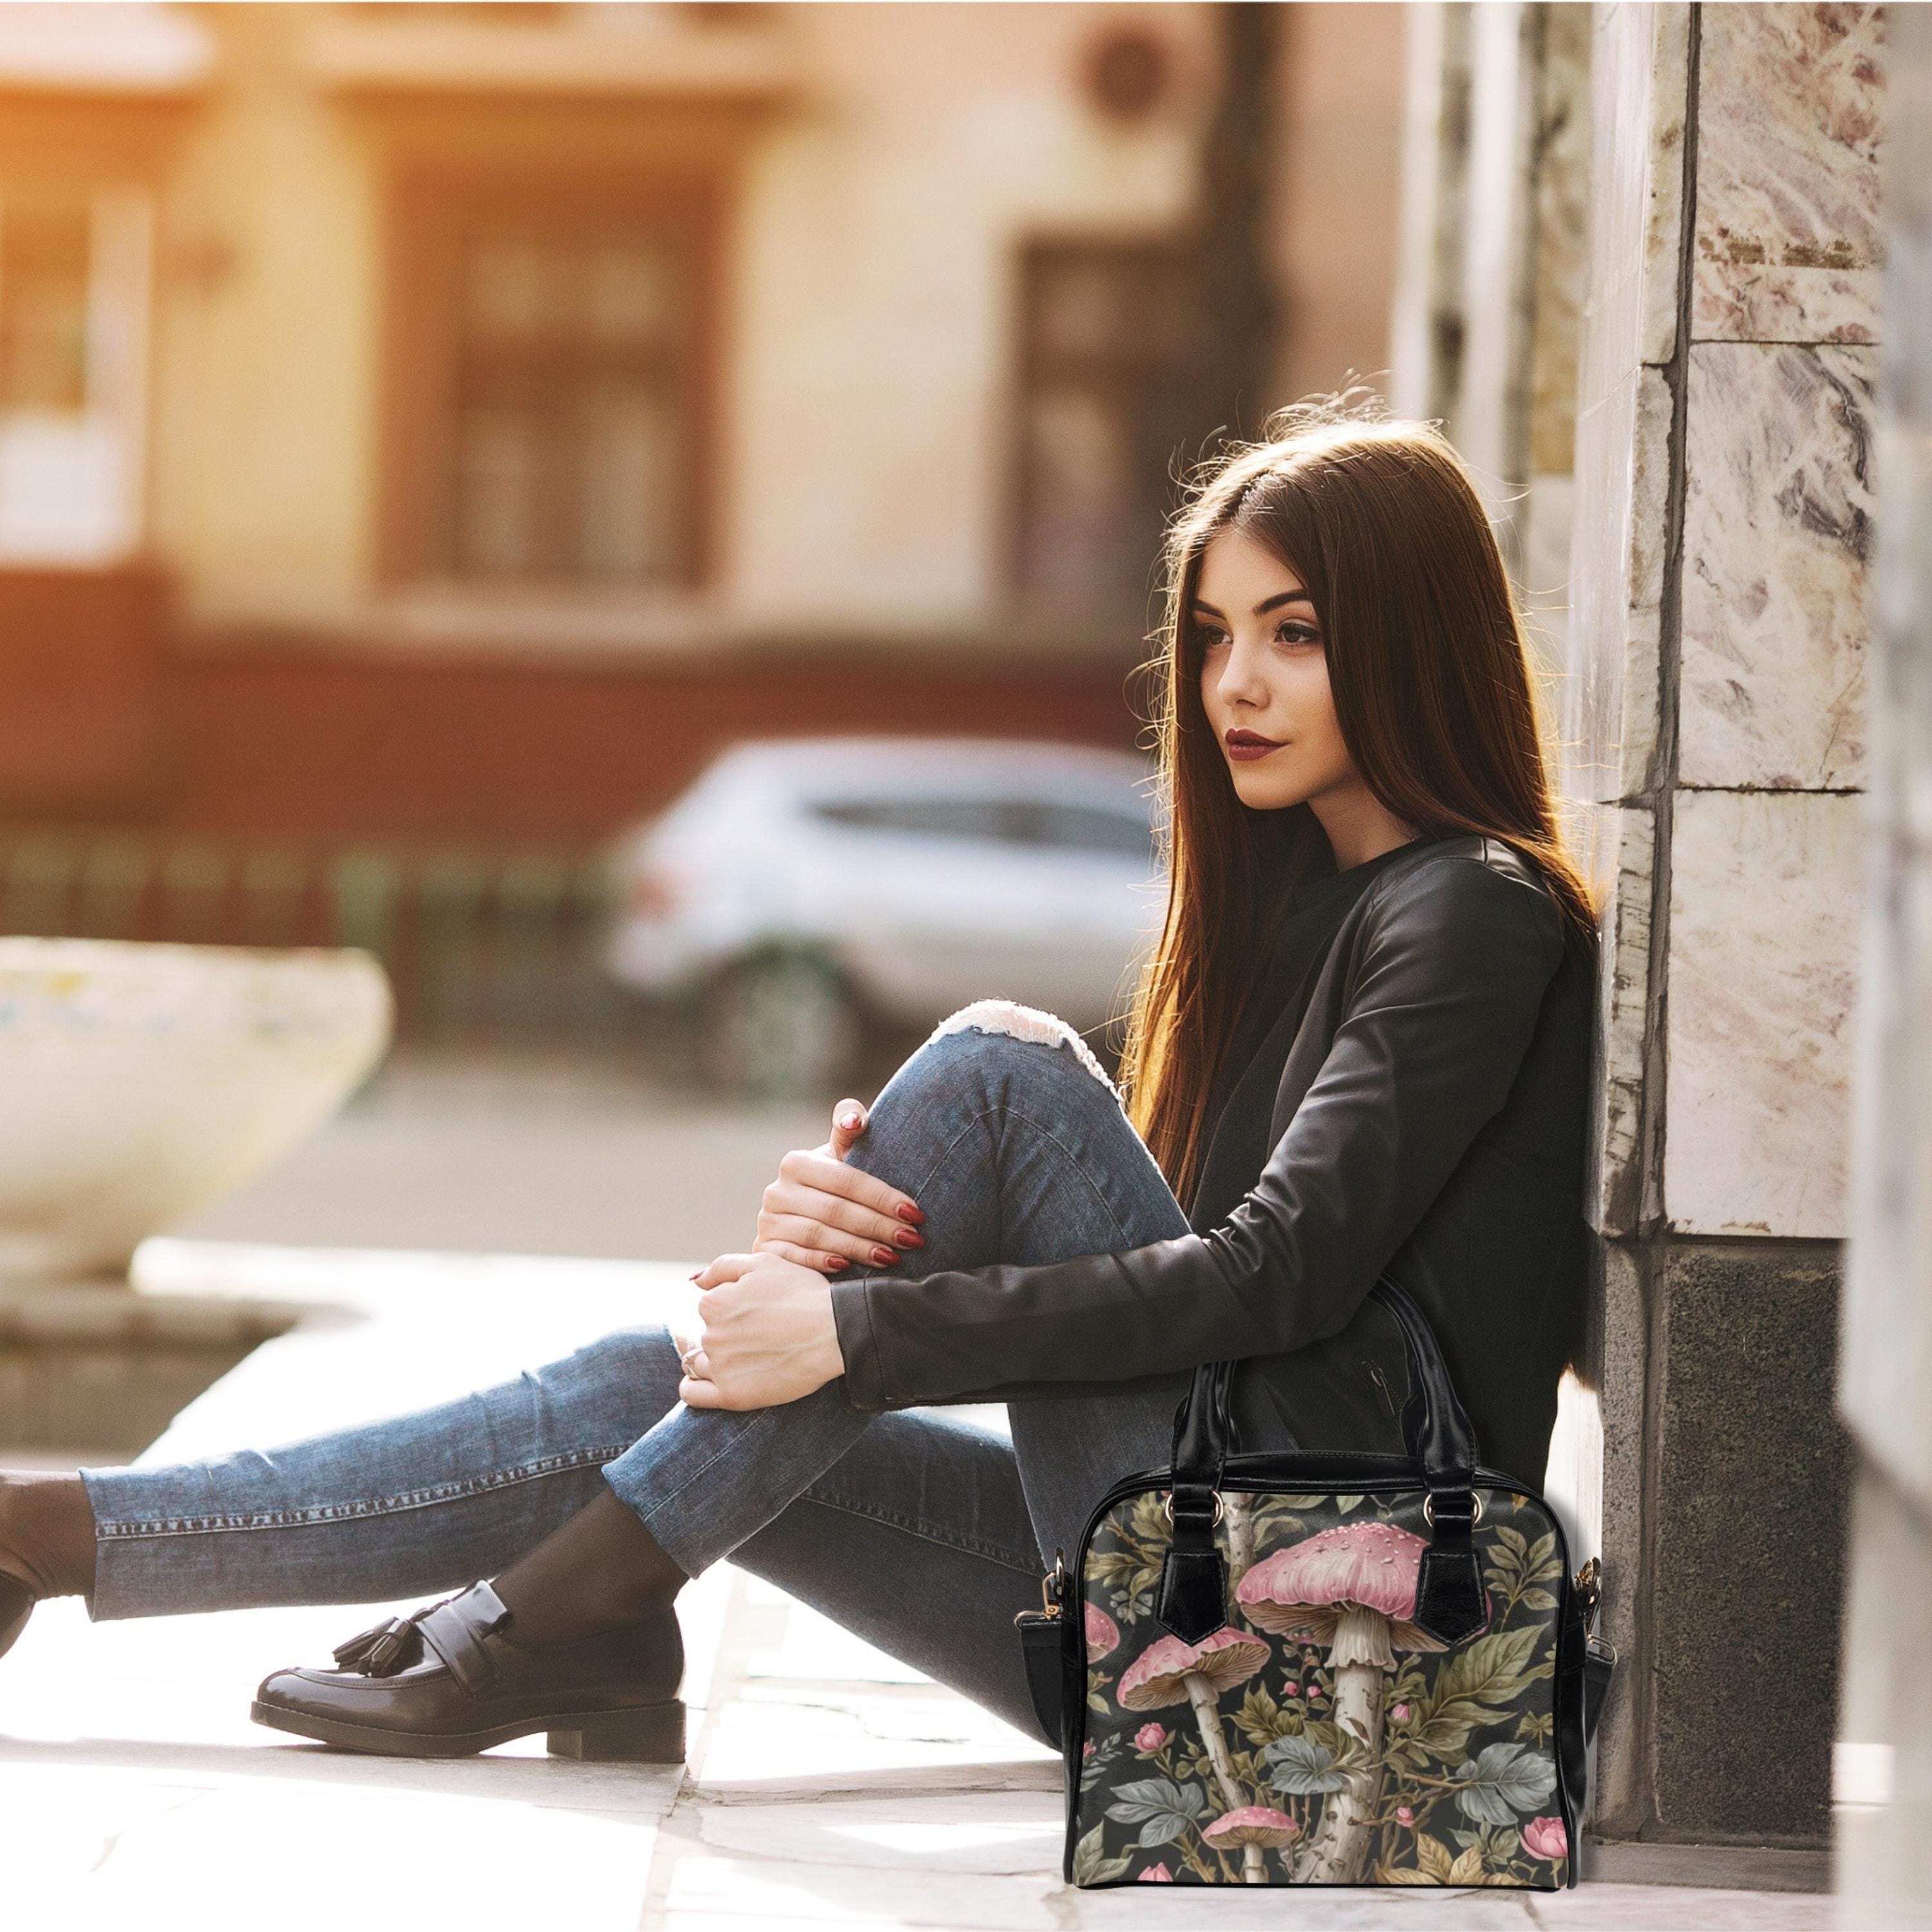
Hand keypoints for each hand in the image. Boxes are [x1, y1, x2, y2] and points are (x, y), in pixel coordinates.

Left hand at [680, 1251, 846, 1410]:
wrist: (835, 1331)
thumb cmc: (804, 1293)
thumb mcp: (764, 1263)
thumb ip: (723, 1267)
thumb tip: (695, 1282)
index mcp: (714, 1302)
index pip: (709, 1307)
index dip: (732, 1309)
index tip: (755, 1315)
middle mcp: (711, 1335)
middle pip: (705, 1336)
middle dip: (725, 1334)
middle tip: (758, 1337)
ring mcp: (720, 1367)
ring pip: (697, 1364)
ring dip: (712, 1361)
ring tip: (743, 1358)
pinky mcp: (733, 1395)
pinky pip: (693, 1394)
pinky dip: (693, 1388)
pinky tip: (710, 1382)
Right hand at [753, 1098, 925, 1272]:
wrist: (802, 1214)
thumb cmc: (834, 1183)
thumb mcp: (842, 1154)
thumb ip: (849, 1130)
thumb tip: (853, 1120)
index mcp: (796, 1162)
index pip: (846, 1180)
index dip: (883, 1197)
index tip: (915, 1212)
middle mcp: (777, 1191)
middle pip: (835, 1210)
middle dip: (878, 1226)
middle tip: (912, 1239)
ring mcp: (768, 1222)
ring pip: (818, 1235)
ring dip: (858, 1248)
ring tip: (892, 1256)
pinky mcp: (765, 1249)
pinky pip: (794, 1258)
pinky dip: (821, 1262)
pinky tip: (848, 1267)